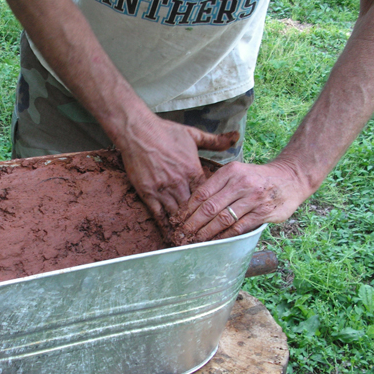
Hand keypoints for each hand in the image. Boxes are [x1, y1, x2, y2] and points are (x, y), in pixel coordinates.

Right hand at [117, 115, 238, 226]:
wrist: (138, 132)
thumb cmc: (165, 131)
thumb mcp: (193, 134)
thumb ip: (215, 141)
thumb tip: (235, 137)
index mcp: (193, 170)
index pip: (208, 195)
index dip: (213, 208)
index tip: (219, 219)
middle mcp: (180, 182)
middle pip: (194, 209)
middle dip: (200, 223)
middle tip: (206, 237)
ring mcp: (163, 189)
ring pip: (177, 215)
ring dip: (183, 228)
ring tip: (190, 241)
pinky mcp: (148, 193)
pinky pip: (158, 214)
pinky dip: (165, 226)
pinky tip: (169, 235)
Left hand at [174, 160, 311, 241]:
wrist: (291, 178)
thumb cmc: (256, 178)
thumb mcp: (236, 174)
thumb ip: (217, 187)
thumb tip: (191, 208)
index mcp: (230, 172)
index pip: (202, 193)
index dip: (187, 210)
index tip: (177, 221)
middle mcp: (241, 183)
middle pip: (209, 207)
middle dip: (192, 224)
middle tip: (181, 235)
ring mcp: (253, 198)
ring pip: (223, 219)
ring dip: (206, 233)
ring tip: (195, 240)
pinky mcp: (263, 212)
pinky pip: (239, 227)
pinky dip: (225, 236)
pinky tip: (215, 242)